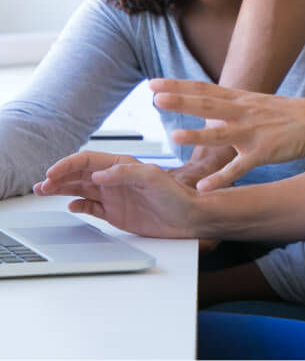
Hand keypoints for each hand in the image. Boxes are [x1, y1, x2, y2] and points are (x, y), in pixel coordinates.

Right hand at [34, 150, 201, 237]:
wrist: (190, 217)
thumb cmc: (178, 195)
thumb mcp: (153, 179)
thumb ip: (126, 174)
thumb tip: (99, 174)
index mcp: (123, 166)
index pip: (88, 161)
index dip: (68, 165)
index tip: (52, 173)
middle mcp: (116, 179)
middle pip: (80, 175)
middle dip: (59, 177)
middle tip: (41, 185)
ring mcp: (115, 196)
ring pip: (81, 189)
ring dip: (62, 190)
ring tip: (44, 191)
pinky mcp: (117, 213)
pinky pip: (92, 207)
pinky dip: (78, 205)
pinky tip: (70, 206)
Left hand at [149, 78, 304, 190]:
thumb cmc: (285, 115)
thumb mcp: (255, 103)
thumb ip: (229, 105)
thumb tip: (204, 106)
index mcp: (240, 100)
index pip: (204, 90)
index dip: (178, 86)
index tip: (153, 84)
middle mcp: (244, 112)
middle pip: (208, 106)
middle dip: (182, 102)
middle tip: (156, 98)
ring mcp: (254, 133)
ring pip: (222, 135)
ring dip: (198, 137)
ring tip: (174, 137)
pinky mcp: (264, 153)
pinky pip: (239, 168)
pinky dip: (222, 179)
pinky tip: (204, 188)